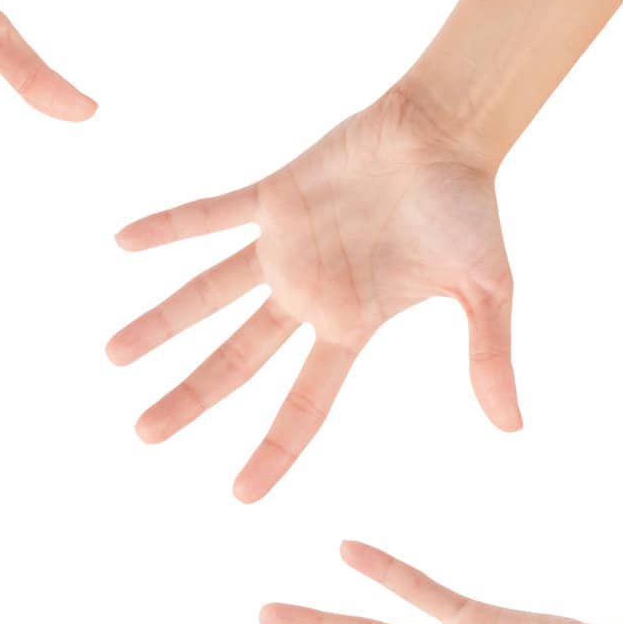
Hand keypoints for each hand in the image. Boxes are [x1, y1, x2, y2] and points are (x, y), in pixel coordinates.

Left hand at [108, 87, 518, 499]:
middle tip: (142, 435)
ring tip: (111, 357)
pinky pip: (211, 216)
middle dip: (189, 398)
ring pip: (206, 296)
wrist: (454, 127)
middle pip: (233, 361)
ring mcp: (283, 249)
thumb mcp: (488, 290)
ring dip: (159, 324)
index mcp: (348, 325)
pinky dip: (170, 226)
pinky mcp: (273, 196)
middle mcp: (304, 296)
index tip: (239, 497)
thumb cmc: (470, 207)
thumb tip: (511, 427)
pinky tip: (121, 242)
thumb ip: (488, 356)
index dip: (273, 450)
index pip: (303, 404)